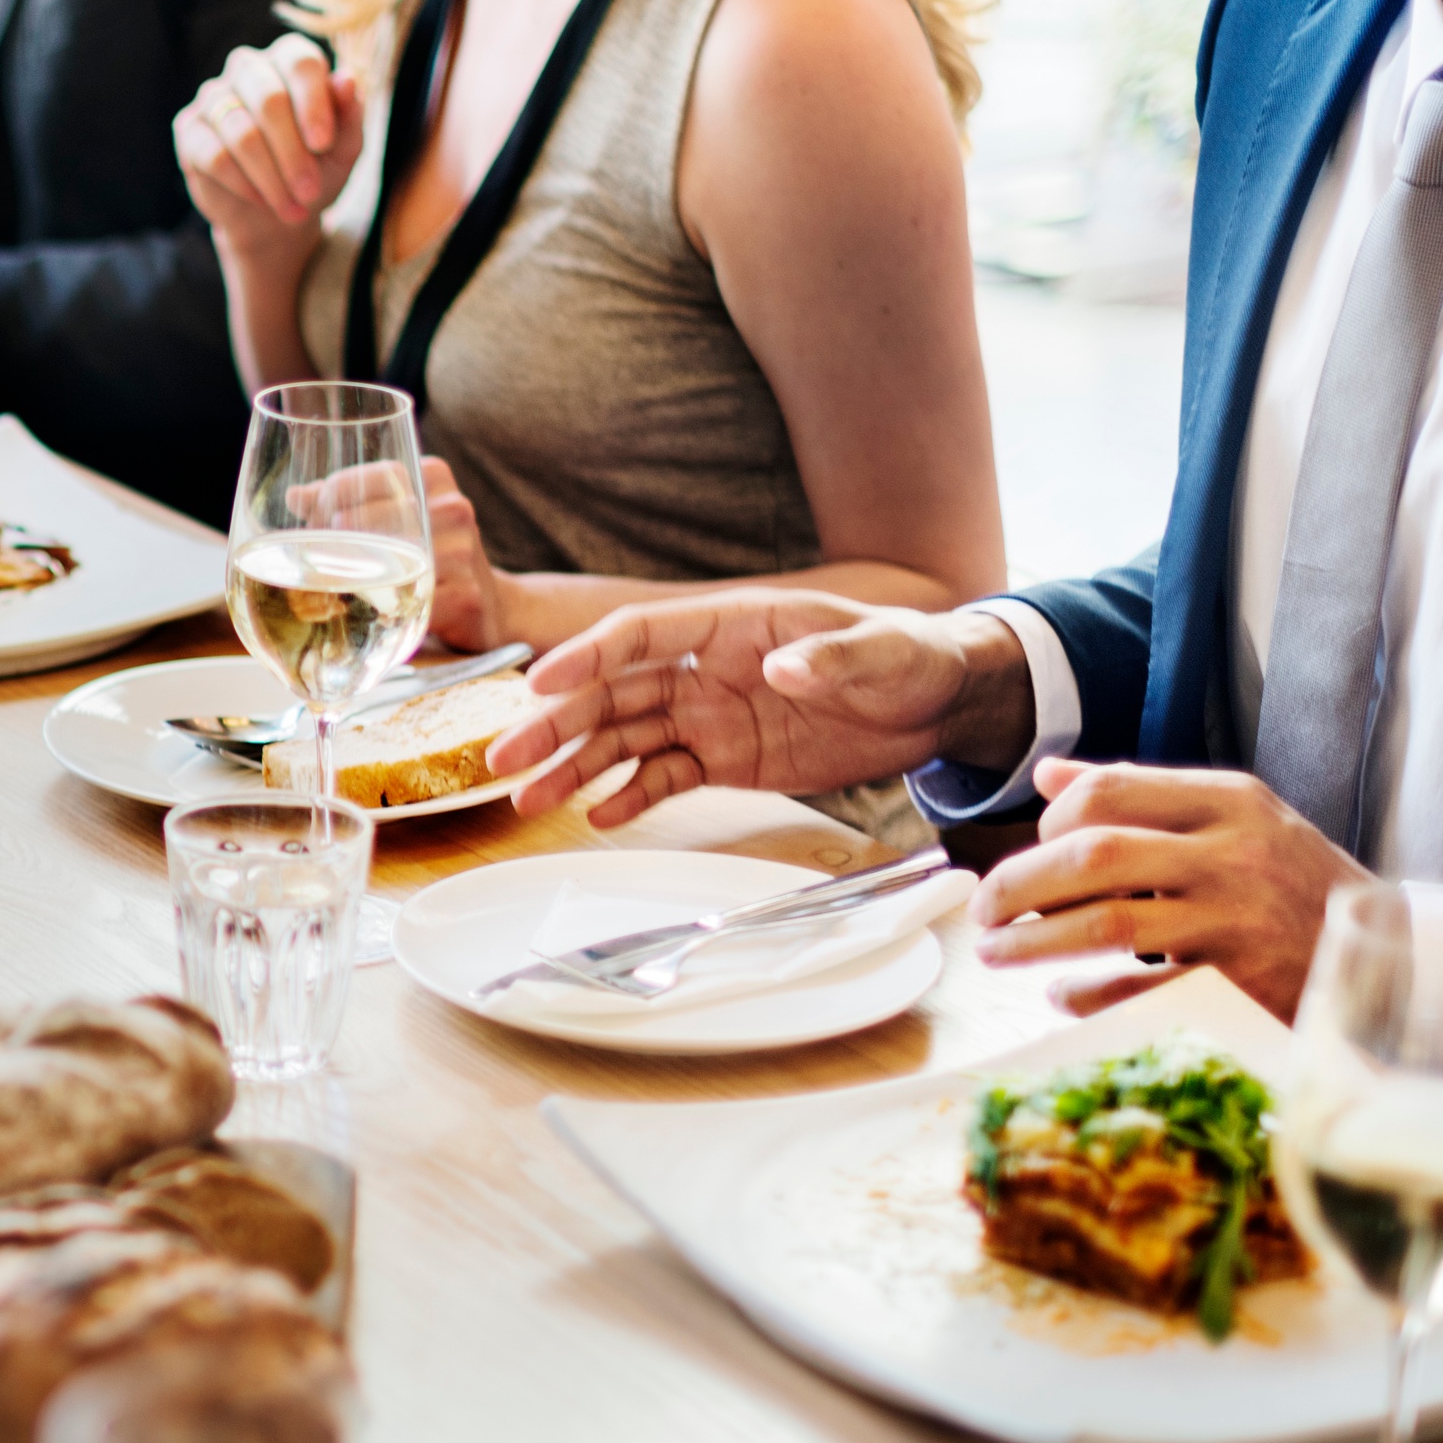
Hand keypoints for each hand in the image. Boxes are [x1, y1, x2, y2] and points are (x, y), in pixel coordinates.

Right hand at [172, 33, 360, 265]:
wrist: (275, 215)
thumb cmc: (314, 171)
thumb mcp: (344, 149)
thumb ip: (350, 115)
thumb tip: (347, 81)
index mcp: (290, 59)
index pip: (301, 63)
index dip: (313, 104)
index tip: (323, 146)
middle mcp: (248, 68)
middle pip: (269, 98)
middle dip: (292, 153)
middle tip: (309, 191)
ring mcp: (214, 96)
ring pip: (241, 132)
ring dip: (270, 177)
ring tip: (291, 208)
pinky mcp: (189, 129)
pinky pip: (214, 155)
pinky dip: (242, 183)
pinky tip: (260, 199)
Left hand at [290, 455, 498, 648]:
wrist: (494, 608)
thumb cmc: (431, 558)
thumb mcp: (398, 521)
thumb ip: (348, 505)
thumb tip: (295, 497)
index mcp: (435, 479)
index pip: (382, 473)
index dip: (338, 491)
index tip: (310, 513)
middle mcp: (454, 509)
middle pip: (381, 514)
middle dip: (336, 534)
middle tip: (310, 552)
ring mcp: (463, 552)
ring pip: (391, 559)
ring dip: (350, 573)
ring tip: (327, 582)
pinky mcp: (465, 596)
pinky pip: (407, 602)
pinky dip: (376, 609)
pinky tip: (360, 613)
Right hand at [486, 590, 1021, 824]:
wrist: (938, 702)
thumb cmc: (910, 656)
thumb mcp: (879, 652)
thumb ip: (826, 659)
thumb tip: (775, 669)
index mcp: (732, 625)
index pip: (642, 636)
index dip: (588, 657)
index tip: (539, 682)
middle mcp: (706, 669)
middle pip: (613, 694)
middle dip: (555, 725)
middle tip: (504, 758)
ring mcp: (711, 716)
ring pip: (625, 741)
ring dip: (576, 767)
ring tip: (528, 800)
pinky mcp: (727, 760)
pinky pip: (665, 778)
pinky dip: (630, 797)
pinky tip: (597, 818)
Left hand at [969, 761, 1363, 1017]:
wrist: (1399, 957)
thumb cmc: (1296, 888)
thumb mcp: (1232, 824)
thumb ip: (1142, 795)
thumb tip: (1050, 775)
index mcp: (1228, 800)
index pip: (1108, 792)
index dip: (1048, 825)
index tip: (1028, 857)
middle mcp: (1232, 850)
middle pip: (1091, 854)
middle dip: (1018, 885)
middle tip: (982, 914)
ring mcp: (1237, 916)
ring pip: (1106, 923)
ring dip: (1034, 942)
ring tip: (996, 954)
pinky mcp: (1239, 981)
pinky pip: (1139, 988)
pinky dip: (1086, 994)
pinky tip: (1059, 995)